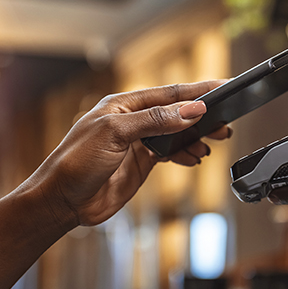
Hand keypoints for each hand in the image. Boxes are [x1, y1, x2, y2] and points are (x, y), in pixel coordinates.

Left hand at [26, 80, 230, 229]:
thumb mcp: (116, 134)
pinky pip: (169, 154)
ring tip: (216, 141)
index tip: (222, 88)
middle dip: (202, 117)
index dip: (197, 91)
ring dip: (196, 138)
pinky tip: (195, 157)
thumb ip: (155, 121)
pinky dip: (185, 155)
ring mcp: (137, 143)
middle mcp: (131, 121)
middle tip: (226, 121)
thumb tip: (190, 111)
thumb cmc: (75, 162)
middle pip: (176, 113)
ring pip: (175, 135)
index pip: (168, 94)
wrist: (61, 201)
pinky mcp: (139, 164)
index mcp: (123, 104)